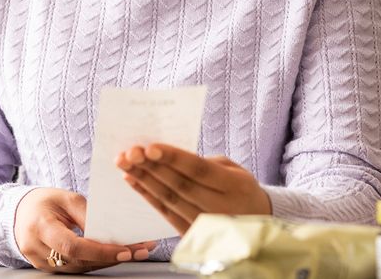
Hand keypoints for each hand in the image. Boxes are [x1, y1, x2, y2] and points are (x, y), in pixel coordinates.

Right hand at [14, 188, 156, 272]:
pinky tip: (115, 255)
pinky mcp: (47, 268)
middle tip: (141, 250)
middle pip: (80, 260)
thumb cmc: (44, 201)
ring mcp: (40, 262)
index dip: (100, 251)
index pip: (73, 246)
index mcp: (40, 227)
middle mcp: (37, 249)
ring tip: (136, 252)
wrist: (19, 213)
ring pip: (80, 267)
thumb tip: (111, 229)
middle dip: (112, 257)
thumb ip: (87, 214)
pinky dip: (96, 262)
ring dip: (109, 261)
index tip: (125, 250)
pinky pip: (76, 268)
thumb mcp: (65, 198)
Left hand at [117, 144, 271, 235]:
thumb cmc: (241, 188)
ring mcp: (205, 224)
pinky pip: (165, 212)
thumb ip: (205, 164)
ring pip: (168, 199)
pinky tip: (133, 180)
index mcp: (235, 187)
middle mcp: (220, 208)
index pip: (199, 171)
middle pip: (180, 185)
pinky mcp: (191, 233)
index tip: (151, 147)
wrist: (255, 221)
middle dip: (152, 167)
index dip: (174, 159)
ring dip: (144, 180)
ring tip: (125, 162)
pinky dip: (147, 195)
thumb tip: (169, 157)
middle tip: (131, 152)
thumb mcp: (234, 170)